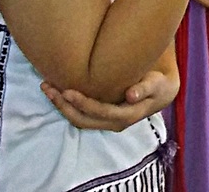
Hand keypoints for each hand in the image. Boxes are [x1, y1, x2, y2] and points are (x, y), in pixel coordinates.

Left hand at [41, 69, 177, 131]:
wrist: (162, 93)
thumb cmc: (158, 84)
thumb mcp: (157, 84)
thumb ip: (146, 88)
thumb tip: (131, 95)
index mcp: (126, 116)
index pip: (99, 112)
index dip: (82, 103)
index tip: (67, 91)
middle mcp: (112, 124)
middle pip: (82, 119)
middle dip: (62, 105)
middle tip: (48, 87)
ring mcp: (105, 122)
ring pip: (77, 119)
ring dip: (60, 105)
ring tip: (46, 87)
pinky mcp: (100, 117)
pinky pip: (79, 115)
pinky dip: (66, 105)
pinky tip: (57, 91)